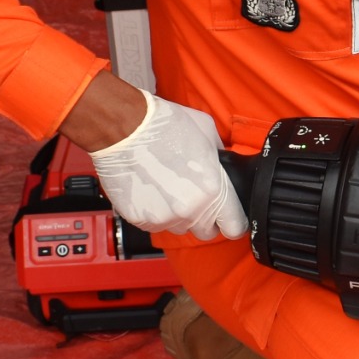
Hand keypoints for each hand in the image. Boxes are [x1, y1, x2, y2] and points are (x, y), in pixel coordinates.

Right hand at [80, 86, 250, 240]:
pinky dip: (154, 211)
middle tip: (193, 195)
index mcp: (212, 190)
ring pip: (179, 228)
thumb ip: (220, 158)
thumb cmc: (164, 125)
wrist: (124, 128)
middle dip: (204, 218)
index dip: (233, 222)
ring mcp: (163, 217)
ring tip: (167, 188)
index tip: (228, 218)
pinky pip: (154, 224)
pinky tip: (150, 189)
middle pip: (206, 232)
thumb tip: (222, 168)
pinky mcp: (139, 219)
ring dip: (178, 215)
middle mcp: (189, 209)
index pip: (234, 227)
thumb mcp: (207, 132)